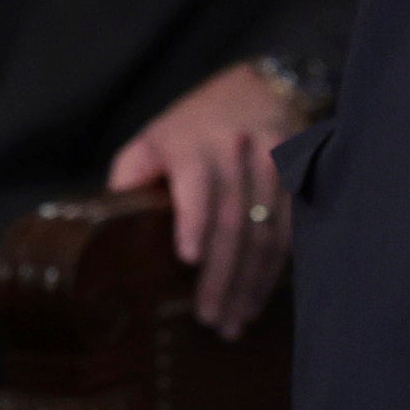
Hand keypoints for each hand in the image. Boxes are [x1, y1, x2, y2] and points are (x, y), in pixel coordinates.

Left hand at [107, 62, 309, 337]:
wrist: (257, 88)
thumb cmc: (190, 128)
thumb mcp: (151, 140)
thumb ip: (131, 178)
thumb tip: (109, 230)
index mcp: (193, 141)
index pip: (196, 182)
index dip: (194, 220)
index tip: (188, 258)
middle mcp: (237, 149)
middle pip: (234, 217)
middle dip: (223, 274)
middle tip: (209, 318)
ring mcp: (274, 161)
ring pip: (268, 229)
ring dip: (252, 281)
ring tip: (233, 321)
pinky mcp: (300, 176)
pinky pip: (293, 228)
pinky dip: (276, 269)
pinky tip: (258, 298)